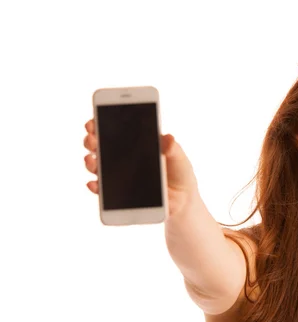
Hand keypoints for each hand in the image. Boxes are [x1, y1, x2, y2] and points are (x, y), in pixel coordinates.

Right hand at [83, 118, 199, 216]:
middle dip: (91, 141)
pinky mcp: (120, 193)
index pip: (114, 129)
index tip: (93, 122)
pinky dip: (96, 187)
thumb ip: (173, 148)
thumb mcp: (179, 158)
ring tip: (92, 160)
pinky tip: (94, 184)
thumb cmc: (180, 173)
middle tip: (92, 139)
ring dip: (90, 162)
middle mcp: (124, 157)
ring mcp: (120, 175)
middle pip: (100, 146)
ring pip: (97, 166)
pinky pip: (103, 191)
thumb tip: (168, 138)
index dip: (100, 124)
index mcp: (136, 143)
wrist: (183, 199)